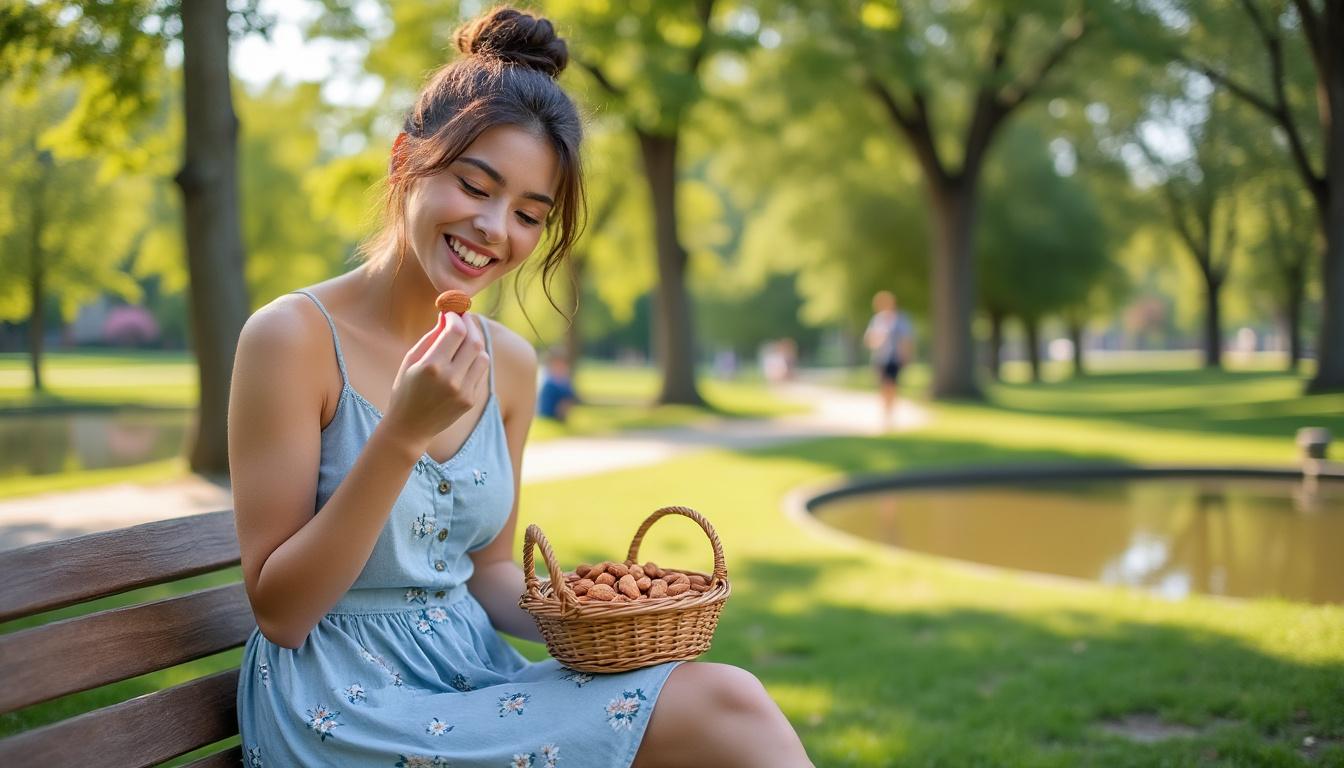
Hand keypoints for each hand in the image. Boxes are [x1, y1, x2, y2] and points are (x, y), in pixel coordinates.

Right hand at [379, 312, 489, 454]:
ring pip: (483, 356)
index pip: (456, 332)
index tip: (452, 313)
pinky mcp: (470, 400)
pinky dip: (474, 361)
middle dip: (470, 326)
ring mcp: (463, 391)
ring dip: (475, 344)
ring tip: (463, 341)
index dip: (457, 318)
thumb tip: (448, 317)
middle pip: (474, 342)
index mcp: (431, 367)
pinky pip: (480, 372)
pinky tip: (463, 360)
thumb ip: (431, 337)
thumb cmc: (405, 389)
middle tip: (464, 319)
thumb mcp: (411, 360)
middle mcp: (450, 379)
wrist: (409, 427)